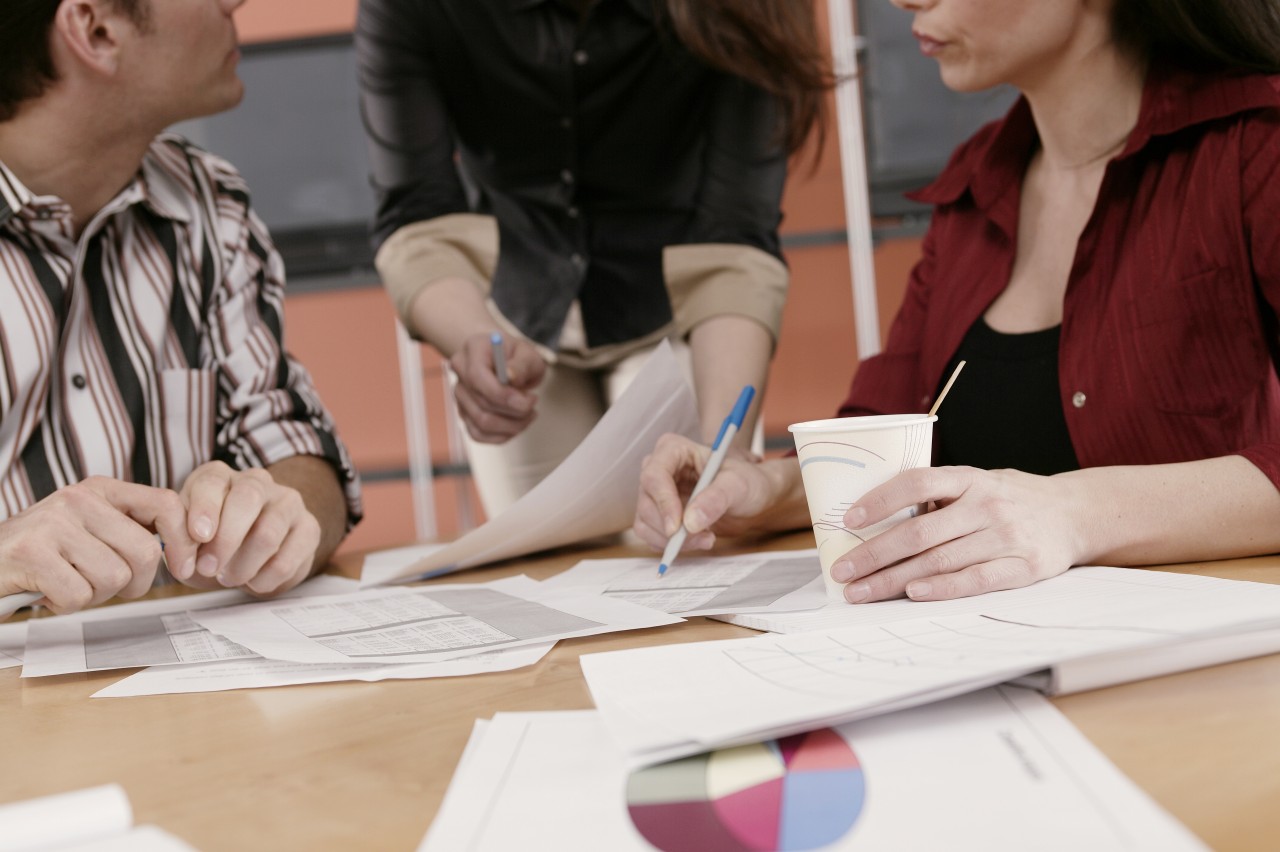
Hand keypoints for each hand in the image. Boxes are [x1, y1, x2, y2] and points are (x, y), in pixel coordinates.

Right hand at [0, 478, 194, 615]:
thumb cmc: (43, 554)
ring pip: (114, 577)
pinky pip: (79, 595)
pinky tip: (46, 592)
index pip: (166, 504)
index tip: (185, 569)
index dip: (184, 541)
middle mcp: (79, 499)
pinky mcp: (32, 552)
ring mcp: (54, 523)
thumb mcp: (90, 529)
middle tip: (103, 586)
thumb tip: (188, 551)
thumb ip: (131, 532)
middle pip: (145, 551)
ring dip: (94, 596)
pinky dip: (65, 605)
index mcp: (101, 490)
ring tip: (67, 583)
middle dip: (133, 583)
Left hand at [172, 461, 319, 595]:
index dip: (205, 508)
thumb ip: (177, 538)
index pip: (213, 481)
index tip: (198, 536)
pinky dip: (265, 578)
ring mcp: (288, 503)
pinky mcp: (309, 528)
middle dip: (226, 539)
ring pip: (269, 532)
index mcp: (220, 477)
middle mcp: (257, 482)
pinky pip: (288, 559)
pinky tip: (253, 581)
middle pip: (248, 498)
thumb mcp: (184, 540)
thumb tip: (178, 541)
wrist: (247, 555)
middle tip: (208, 568)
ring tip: (229, 578)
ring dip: (243, 565)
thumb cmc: (210, 543)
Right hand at [449, 332, 545, 442]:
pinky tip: (516, 425)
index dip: (503, 395)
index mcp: (473, 349)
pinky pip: (478, 434)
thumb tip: (511, 377)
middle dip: (515, 411)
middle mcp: (460, 372)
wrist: (506, 361)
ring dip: (512, 425)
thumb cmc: (517, 356)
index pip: (477, 377)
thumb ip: (521, 364)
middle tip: (533, 403)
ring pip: (481, 423)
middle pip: (482, 404)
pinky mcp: (464, 413)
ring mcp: (460, 395)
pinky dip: (502, 435)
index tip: (530, 400)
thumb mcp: (527, 353)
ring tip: (529, 413)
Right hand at [633, 433, 795, 552]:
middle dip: (670, 528)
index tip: (678, 527)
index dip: (663, 502)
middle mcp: (659, 469)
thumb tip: (690, 522)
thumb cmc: (746, 482)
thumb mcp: (738, 485)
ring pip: (645, 521)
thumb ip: (716, 499)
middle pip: (646, 501)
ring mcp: (655, 493)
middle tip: (702, 538)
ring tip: (707, 539)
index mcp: (674, 450)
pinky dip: (669, 545)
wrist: (751, 500)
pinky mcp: (656, 513)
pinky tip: (697, 540)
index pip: (654, 475)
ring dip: (671, 540)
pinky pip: (649, 534)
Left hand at [830, 466, 1084, 602]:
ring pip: (940, 560)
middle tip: (842, 572)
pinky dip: (941, 588)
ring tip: (862, 592)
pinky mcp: (1023, 567)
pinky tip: (912, 593)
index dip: (880, 501)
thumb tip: (873, 521)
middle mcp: (986, 504)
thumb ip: (937, 497)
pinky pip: (975, 580)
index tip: (848, 521)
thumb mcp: (977, 483)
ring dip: (894, 579)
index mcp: (969, 479)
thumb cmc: (1010, 499)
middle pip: (920, 532)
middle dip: (874, 554)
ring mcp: (1006, 536)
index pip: (916, 483)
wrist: (1076, 513)